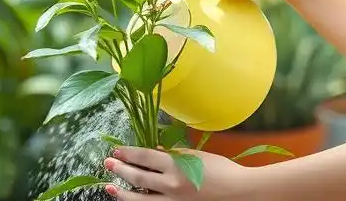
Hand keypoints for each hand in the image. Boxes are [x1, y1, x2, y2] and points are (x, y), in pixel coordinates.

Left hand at [103, 147, 248, 200]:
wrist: (237, 191)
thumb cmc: (220, 169)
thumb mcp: (195, 156)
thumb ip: (172, 154)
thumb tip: (153, 152)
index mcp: (176, 166)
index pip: (144, 157)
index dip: (128, 153)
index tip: (117, 150)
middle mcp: (170, 185)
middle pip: (137, 177)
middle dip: (120, 169)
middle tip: (108, 163)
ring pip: (139, 198)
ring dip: (121, 192)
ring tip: (109, 187)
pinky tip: (132, 198)